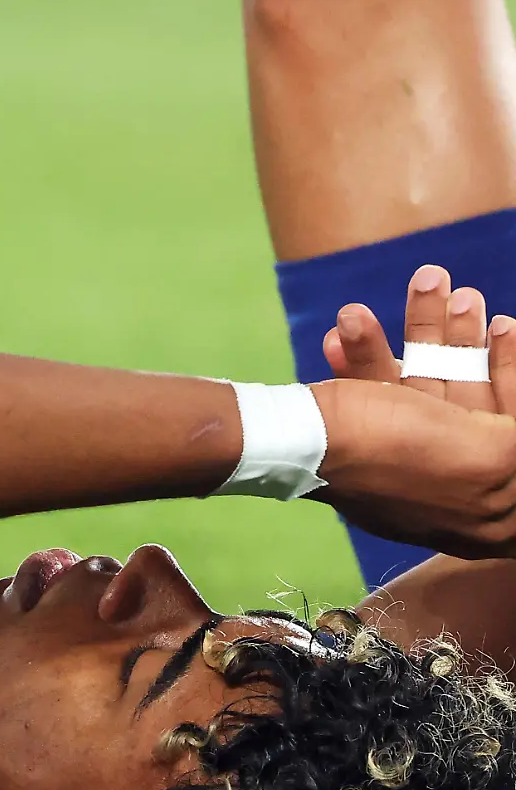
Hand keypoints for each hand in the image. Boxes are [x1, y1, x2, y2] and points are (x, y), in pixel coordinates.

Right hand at [309, 266, 515, 555]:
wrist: (295, 446)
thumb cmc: (397, 448)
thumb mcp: (490, 452)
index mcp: (483, 508)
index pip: (512, 435)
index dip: (509, 372)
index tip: (504, 326)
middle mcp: (446, 492)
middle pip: (471, 405)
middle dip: (466, 343)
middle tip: (463, 295)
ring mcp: (401, 467)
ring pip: (425, 389)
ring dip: (423, 331)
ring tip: (424, 281)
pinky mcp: (362, 446)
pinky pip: (378, 395)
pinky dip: (371, 355)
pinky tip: (355, 326)